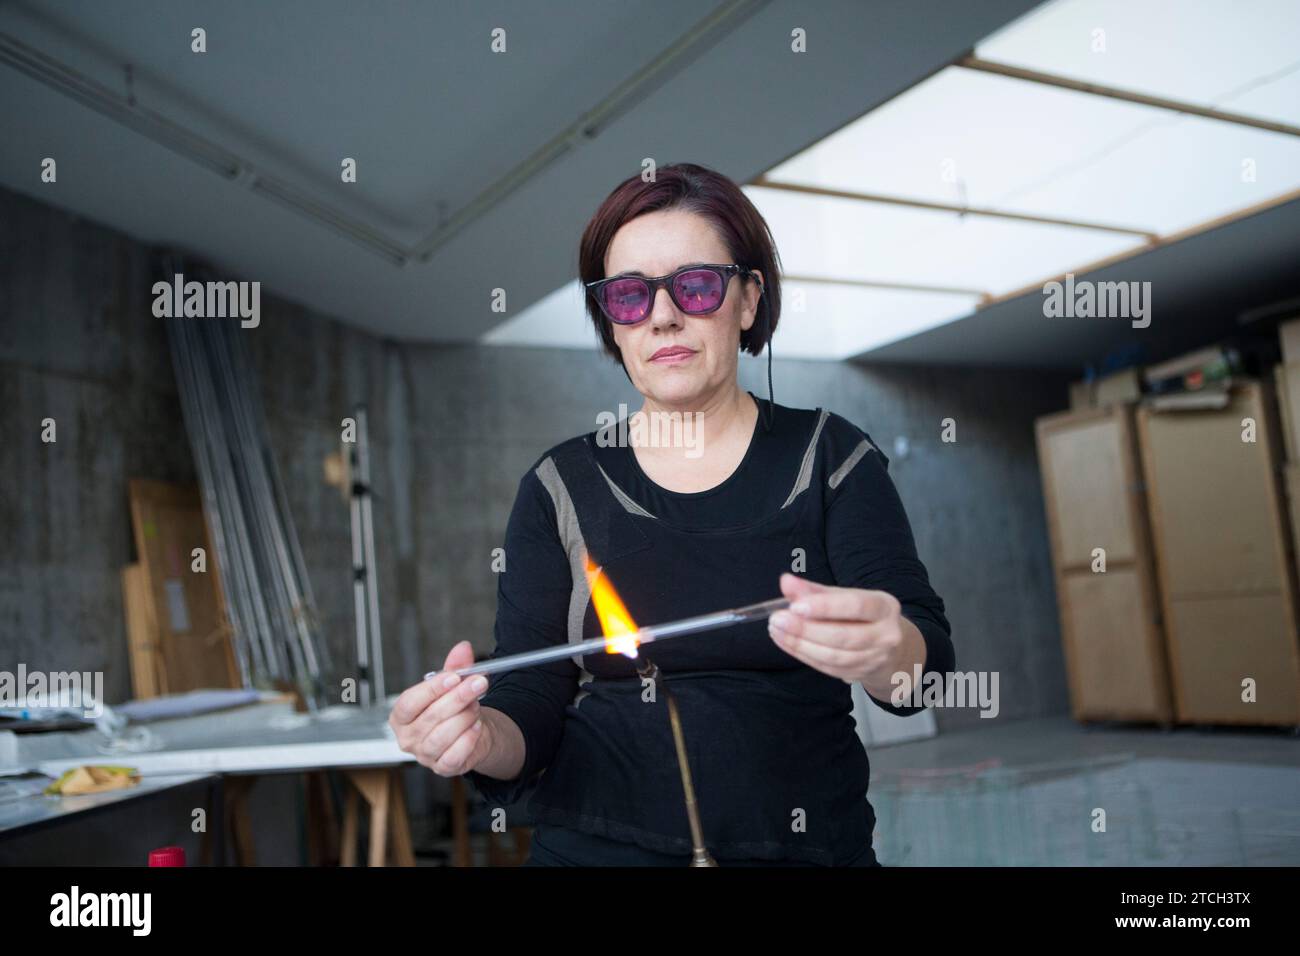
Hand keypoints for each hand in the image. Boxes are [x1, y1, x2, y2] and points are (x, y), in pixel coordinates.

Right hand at [389, 640, 493, 775]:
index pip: (409, 702)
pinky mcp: (442, 768)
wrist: (472, 731)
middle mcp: (408, 737)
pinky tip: (476, 727)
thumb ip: (455, 667)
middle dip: (457, 698)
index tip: (454, 677)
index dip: (432, 689)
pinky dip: (468, 740)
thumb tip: (463, 648)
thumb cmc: (454, 708)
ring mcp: (423, 755)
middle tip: (478, 684)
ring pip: (442, 737)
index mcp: (401, 715)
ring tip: (476, 706)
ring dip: (464, 718)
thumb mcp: (453, 685)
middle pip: (430, 717)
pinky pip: (454, 756)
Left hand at [768, 573, 923, 688]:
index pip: (856, 606)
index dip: (825, 607)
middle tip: (778, 619)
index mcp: (884, 607)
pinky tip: (786, 642)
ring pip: (833, 656)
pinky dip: (803, 655)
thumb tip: (786, 582)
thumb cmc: (863, 616)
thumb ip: (814, 590)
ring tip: (776, 630)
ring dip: (800, 644)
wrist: (891, 649)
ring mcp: (873, 659)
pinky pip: (827, 667)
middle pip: (843, 636)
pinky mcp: (859, 675)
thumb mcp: (845, 597)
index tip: (796, 605)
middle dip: (806, 629)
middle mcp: (885, 635)